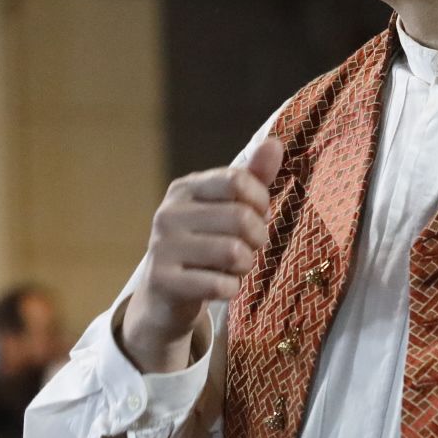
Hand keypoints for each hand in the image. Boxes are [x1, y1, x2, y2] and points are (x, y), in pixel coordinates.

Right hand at [123, 138, 284, 371]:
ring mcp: (162, 247)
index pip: (237, 180)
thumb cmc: (206, 243)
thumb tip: (275, 143)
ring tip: (237, 267)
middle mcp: (168, 214)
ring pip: (234, 252)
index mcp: (185, 189)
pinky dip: (232, 288)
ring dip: (246, 265)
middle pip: (240, 217)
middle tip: (252, 247)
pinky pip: (219, 284)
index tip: (260, 215)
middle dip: (258, 237)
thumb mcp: (228, 207)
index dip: (260, 201)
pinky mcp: (162, 281)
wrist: (165, 295)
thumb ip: (253, 177)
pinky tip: (223, 286)